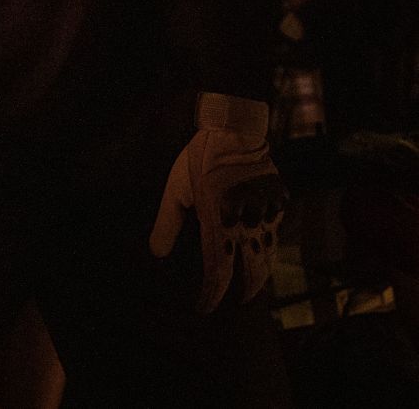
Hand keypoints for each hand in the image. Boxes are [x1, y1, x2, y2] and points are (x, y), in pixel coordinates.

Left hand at [150, 93, 286, 312]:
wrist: (234, 130)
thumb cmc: (198, 160)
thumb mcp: (175, 191)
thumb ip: (167, 224)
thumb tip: (156, 254)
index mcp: (220, 224)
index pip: (218, 271)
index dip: (212, 294)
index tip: (204, 307)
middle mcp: (248, 224)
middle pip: (253, 270)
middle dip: (245, 290)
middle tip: (238, 302)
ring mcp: (268, 213)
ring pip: (268, 253)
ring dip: (260, 270)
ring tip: (250, 281)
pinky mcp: (281, 202)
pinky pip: (276, 230)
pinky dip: (269, 244)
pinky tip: (261, 247)